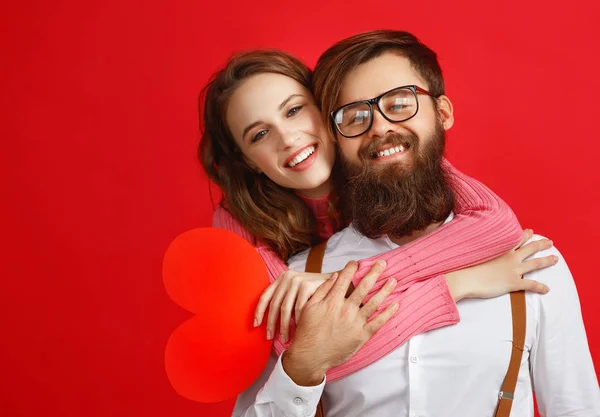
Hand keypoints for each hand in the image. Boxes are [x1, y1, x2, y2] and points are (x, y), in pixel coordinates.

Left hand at [254, 270, 330, 342]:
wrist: (340, 283)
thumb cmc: (316, 292)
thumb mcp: (297, 292)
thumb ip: (285, 300)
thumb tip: (268, 321)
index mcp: (282, 278)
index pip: (265, 296)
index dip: (259, 312)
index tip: (256, 325)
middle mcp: (288, 277)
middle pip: (274, 305)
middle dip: (271, 323)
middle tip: (269, 337)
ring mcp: (298, 281)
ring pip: (285, 309)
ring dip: (284, 327)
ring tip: (284, 339)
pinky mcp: (308, 285)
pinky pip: (299, 309)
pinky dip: (297, 322)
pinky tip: (298, 331)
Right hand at [282, 260, 398, 385]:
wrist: (310, 356)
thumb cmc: (308, 332)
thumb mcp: (309, 307)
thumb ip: (322, 291)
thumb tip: (335, 276)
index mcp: (332, 301)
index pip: (345, 279)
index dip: (351, 269)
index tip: (356, 262)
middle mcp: (346, 310)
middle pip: (363, 287)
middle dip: (374, 273)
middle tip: (382, 264)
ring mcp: (355, 323)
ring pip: (374, 302)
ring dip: (385, 290)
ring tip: (393, 280)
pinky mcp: (362, 336)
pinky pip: (378, 322)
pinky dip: (388, 313)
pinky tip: (395, 304)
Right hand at [446, 229, 555, 300]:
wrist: (465, 277)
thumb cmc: (465, 264)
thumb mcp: (472, 250)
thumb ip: (478, 246)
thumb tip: (471, 243)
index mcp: (501, 248)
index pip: (516, 238)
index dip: (524, 234)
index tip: (530, 231)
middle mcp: (510, 257)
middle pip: (530, 248)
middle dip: (541, 244)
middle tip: (549, 242)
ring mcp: (513, 270)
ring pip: (535, 264)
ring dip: (547, 261)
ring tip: (555, 259)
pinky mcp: (513, 283)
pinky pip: (531, 285)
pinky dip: (540, 287)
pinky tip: (547, 289)